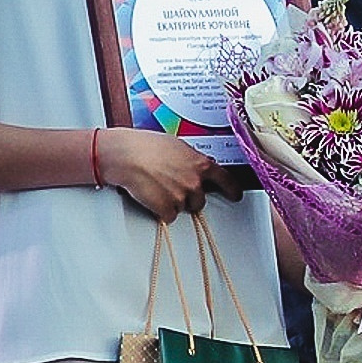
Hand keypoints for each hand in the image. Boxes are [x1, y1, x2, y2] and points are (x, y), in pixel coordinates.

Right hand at [98, 127, 243, 222]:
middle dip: (190, 197)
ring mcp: (182, 197)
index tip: (235, 195)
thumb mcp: (178, 146)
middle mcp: (195, 182)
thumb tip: (198, 165)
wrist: (126, 156)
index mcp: (202, 165)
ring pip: (183, 208)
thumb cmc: (147, 146)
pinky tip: (152, 197)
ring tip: (158, 187)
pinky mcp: (166, 208)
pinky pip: (169, 216)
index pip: (226, 180)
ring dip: (173, 202)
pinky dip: (161, 211)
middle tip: (173, 187)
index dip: (232, 189)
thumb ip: (193, 159)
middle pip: (200, 200)